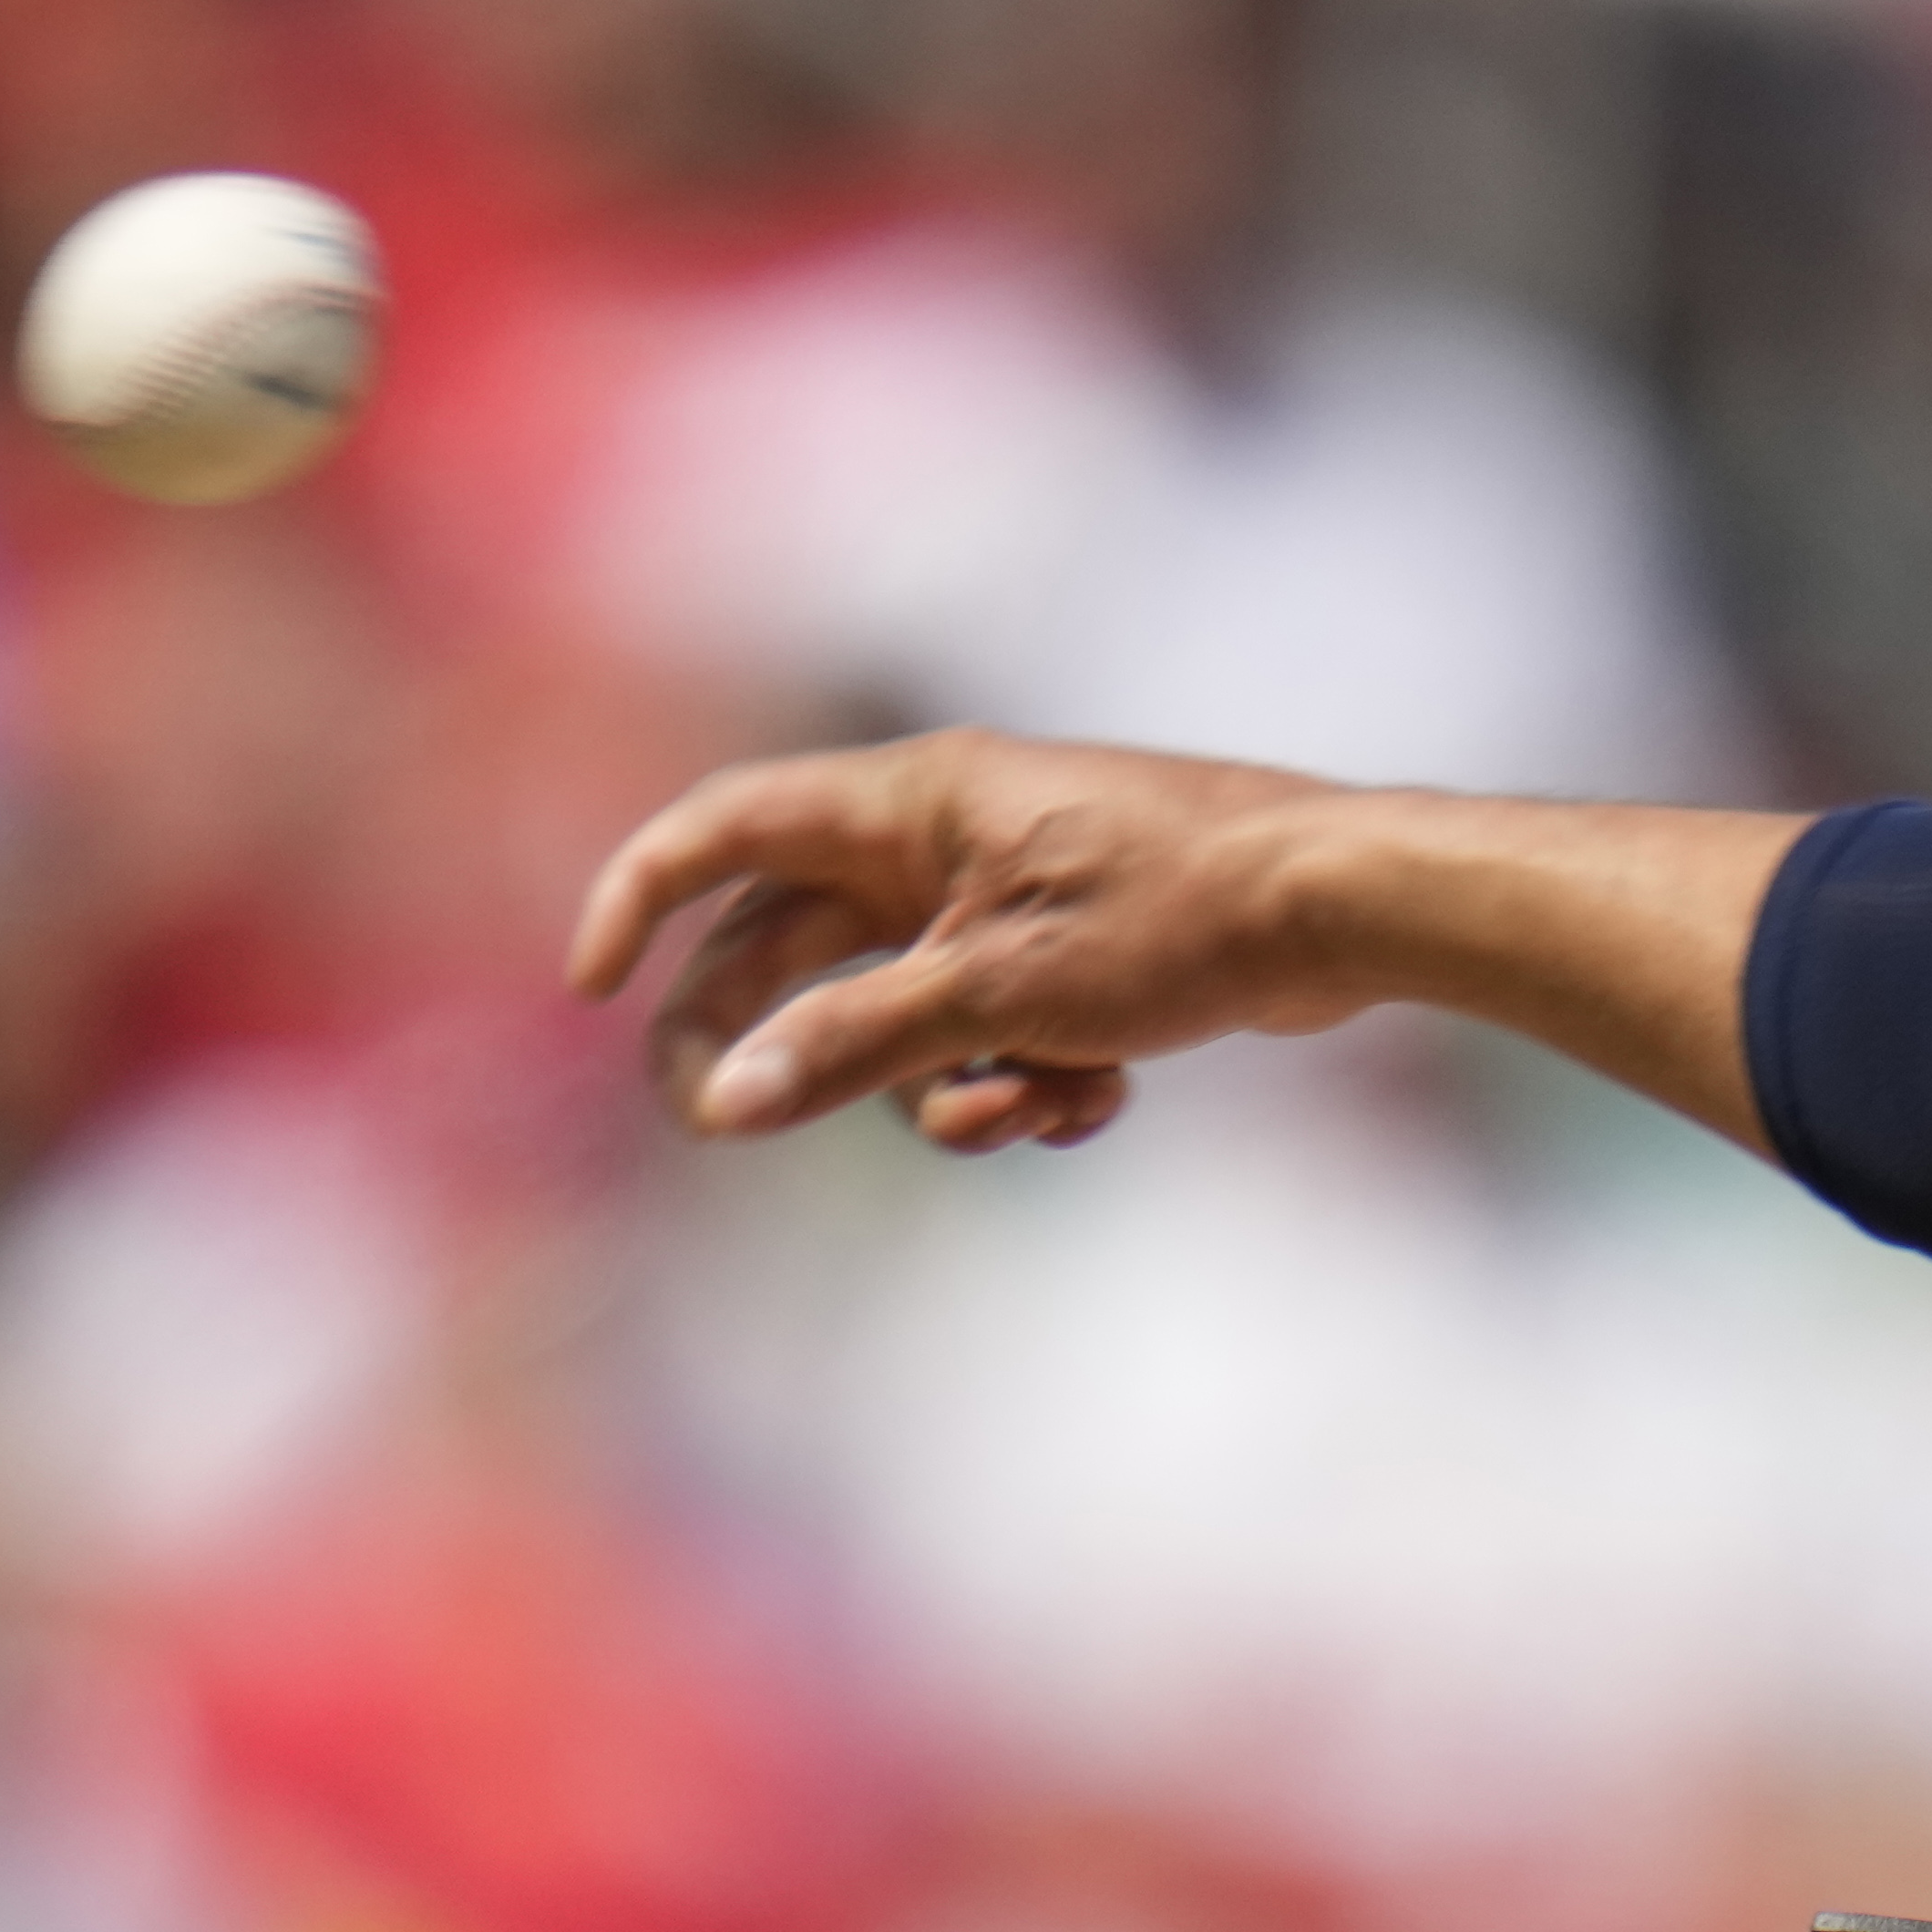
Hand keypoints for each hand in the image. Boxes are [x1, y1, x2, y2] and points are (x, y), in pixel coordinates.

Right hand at [567, 729, 1360, 1150]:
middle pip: (795, 948)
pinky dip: (1030, 1084)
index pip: (722, 831)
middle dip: (778, 1044)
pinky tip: (1102, 1099)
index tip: (588, 989)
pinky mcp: (1073, 959)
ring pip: (903, 1017)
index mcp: (906, 804)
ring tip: (1030, 1104)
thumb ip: (853, 1043)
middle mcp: (944, 839)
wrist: (1343, 908)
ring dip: (944, 1087)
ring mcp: (1007, 900)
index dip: (639, 899)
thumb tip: (726, 1101)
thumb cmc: (1173, 917)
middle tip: (725, 1127)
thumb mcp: (996, 992)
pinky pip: (995, 1039)